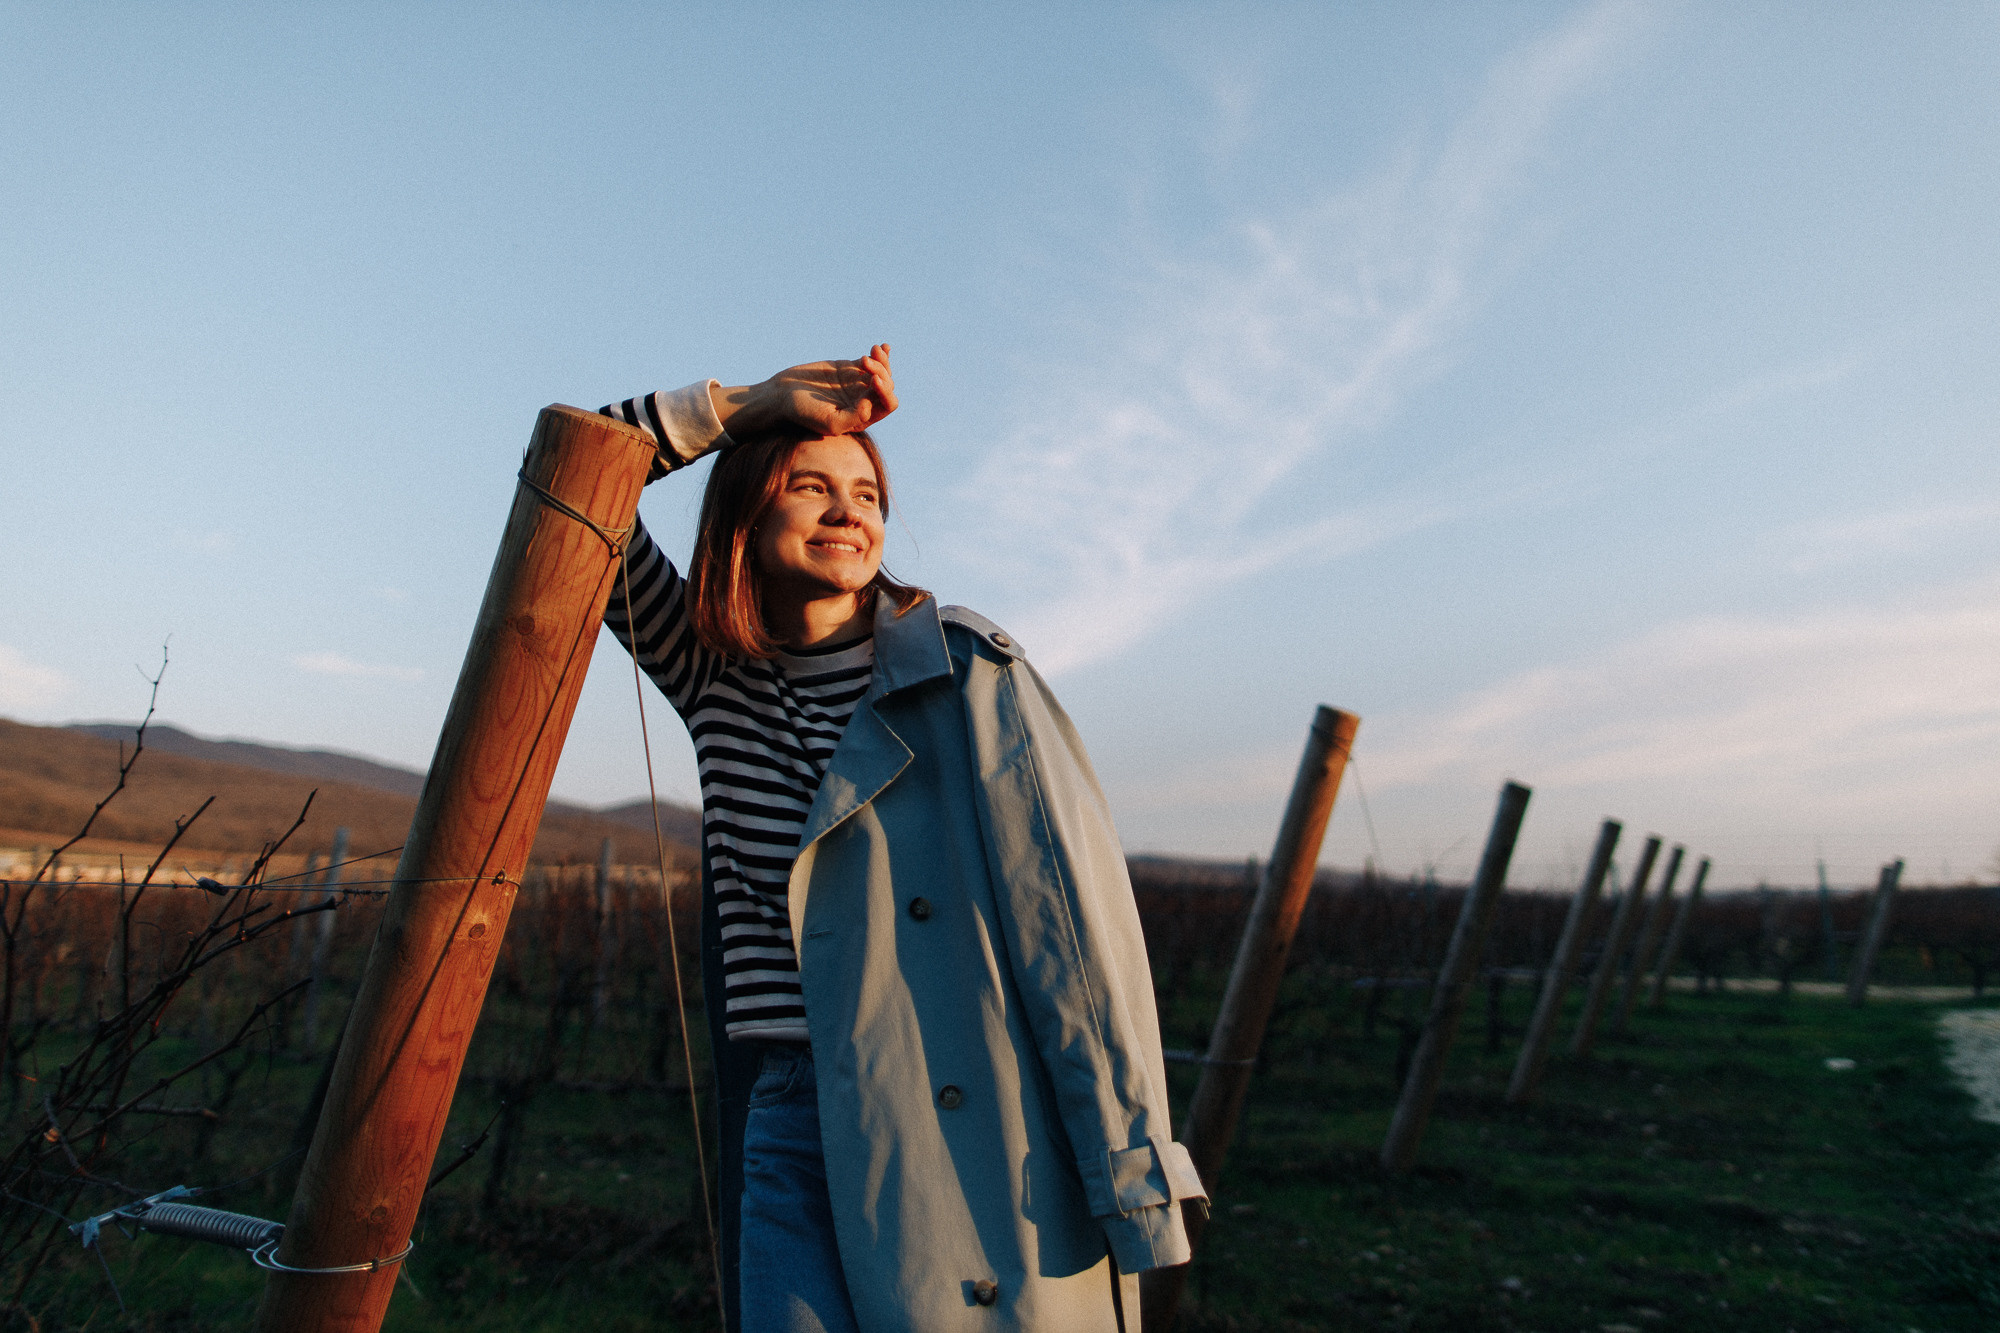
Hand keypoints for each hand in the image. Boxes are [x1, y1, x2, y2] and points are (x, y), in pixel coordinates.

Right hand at [712, 344, 897, 439]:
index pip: (886, 404)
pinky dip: (880, 355)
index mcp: (862, 418)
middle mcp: (863, 402)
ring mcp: (858, 385)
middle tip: (864, 362)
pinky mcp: (850, 370)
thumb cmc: (803, 412)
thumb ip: (854, 418)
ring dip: (882, 361)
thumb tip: (872, 404)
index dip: (885, 392)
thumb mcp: (828, 422)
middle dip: (882, 372)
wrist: (782, 395)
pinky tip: (881, 347)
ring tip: (872, 351)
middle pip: (887, 386)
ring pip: (882, 372)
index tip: (873, 380)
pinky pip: (872, 362)